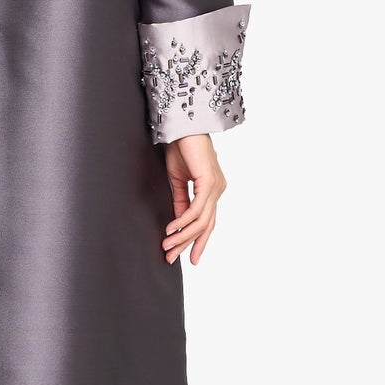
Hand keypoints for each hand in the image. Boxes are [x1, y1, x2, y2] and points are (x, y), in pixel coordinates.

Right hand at [161, 133, 226, 265]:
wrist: (184, 126)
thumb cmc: (181, 147)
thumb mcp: (178, 180)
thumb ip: (181, 201)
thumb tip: (178, 223)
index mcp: (212, 190)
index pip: (205, 222)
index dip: (195, 240)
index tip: (183, 256)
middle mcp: (218, 190)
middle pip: (205, 226)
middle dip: (188, 244)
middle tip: (171, 258)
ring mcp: (216, 187)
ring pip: (201, 221)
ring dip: (183, 236)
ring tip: (167, 246)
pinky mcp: (209, 183)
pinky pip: (196, 209)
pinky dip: (183, 221)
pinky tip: (172, 229)